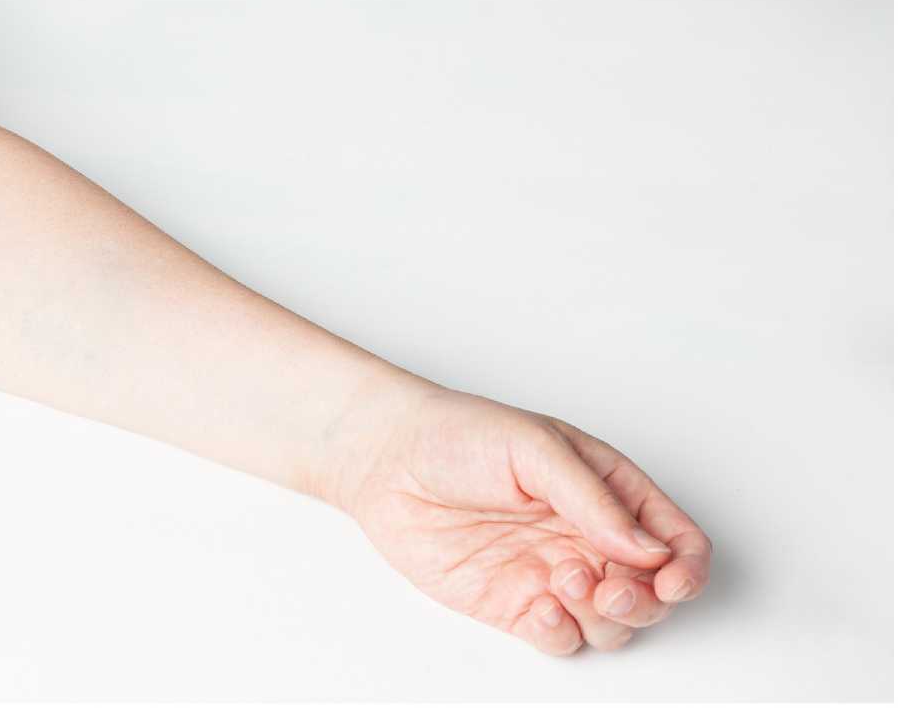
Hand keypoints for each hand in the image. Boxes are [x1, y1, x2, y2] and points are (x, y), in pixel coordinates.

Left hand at [335, 385, 711, 654]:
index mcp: (606, 491)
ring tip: (562, 577)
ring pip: (611, 623)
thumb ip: (593, 498)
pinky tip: (541, 606)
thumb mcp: (534, 446)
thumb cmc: (456, 434)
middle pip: (652, 593)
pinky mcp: (513, 603)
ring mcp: (551, 573)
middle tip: (611, 587)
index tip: (672, 579)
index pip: (675, 539)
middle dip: (647, 600)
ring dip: (604, 615)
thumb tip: (648, 548)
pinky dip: (563, 633)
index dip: (687, 566)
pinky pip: (560, 638)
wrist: (385, 459)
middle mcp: (585, 536)